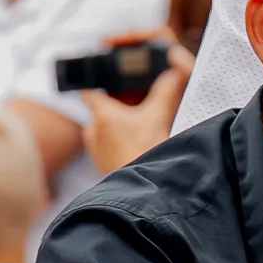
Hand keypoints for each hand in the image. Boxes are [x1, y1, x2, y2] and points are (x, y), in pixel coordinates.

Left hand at [83, 37, 192, 175]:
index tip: (104, 79)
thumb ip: (166, 91)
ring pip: (103, 131)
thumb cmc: (146, 152)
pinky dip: (118, 145)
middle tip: (134, 107)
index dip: (95, 82)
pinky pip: (107, 149)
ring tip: (137, 130)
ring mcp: (95, 151)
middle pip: (99, 111)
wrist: (144, 190)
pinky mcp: (101, 166)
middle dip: (115, 108)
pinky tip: (135, 147)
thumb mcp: (160, 116)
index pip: (88, 90)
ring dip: (117, 128)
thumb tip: (174, 73)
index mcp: (102, 114)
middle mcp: (92, 132)